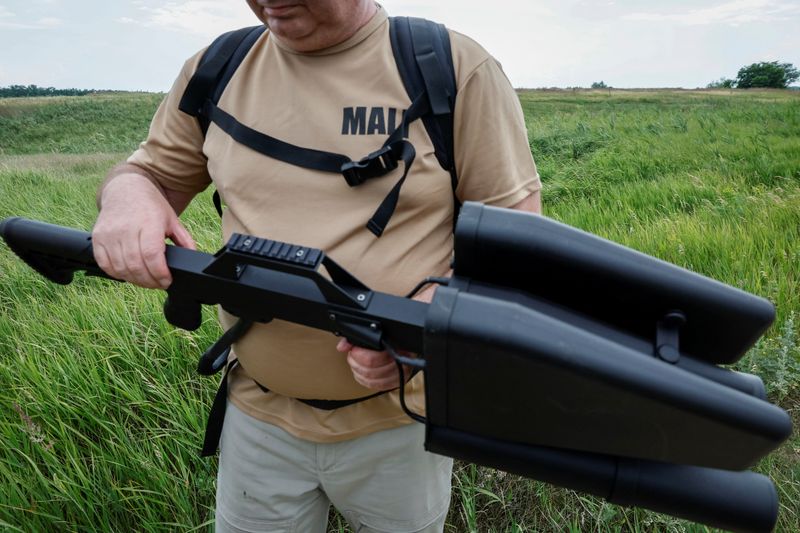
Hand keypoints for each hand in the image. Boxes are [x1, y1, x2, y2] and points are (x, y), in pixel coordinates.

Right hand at [92, 173, 194, 288]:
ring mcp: (109, 233)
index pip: (152, 255)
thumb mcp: (172, 219)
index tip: (167, 280)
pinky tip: (128, 273)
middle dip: (149, 281)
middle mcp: (126, 228)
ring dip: (135, 280)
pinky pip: (104, 264)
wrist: (125, 189)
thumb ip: (184, 240)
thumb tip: (192, 257)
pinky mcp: (97, 237)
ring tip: (146, 280)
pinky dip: (117, 274)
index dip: (159, 273)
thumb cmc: (150, 206)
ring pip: (120, 268)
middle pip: (136, 265)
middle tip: (158, 284)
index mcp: (148, 222)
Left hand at [338, 278, 442, 390]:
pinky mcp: (401, 378)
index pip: (373, 359)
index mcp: (396, 343)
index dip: (358, 355)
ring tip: (357, 364)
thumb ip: (357, 336)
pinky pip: (382, 386)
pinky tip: (364, 374)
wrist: (416, 329)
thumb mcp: (376, 326)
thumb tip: (343, 346)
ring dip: (360, 373)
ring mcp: (403, 370)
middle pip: (372, 370)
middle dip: (357, 363)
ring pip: (375, 380)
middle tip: (353, 356)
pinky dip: (368, 382)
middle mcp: (402, 358)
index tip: (353, 350)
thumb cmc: (395, 328)